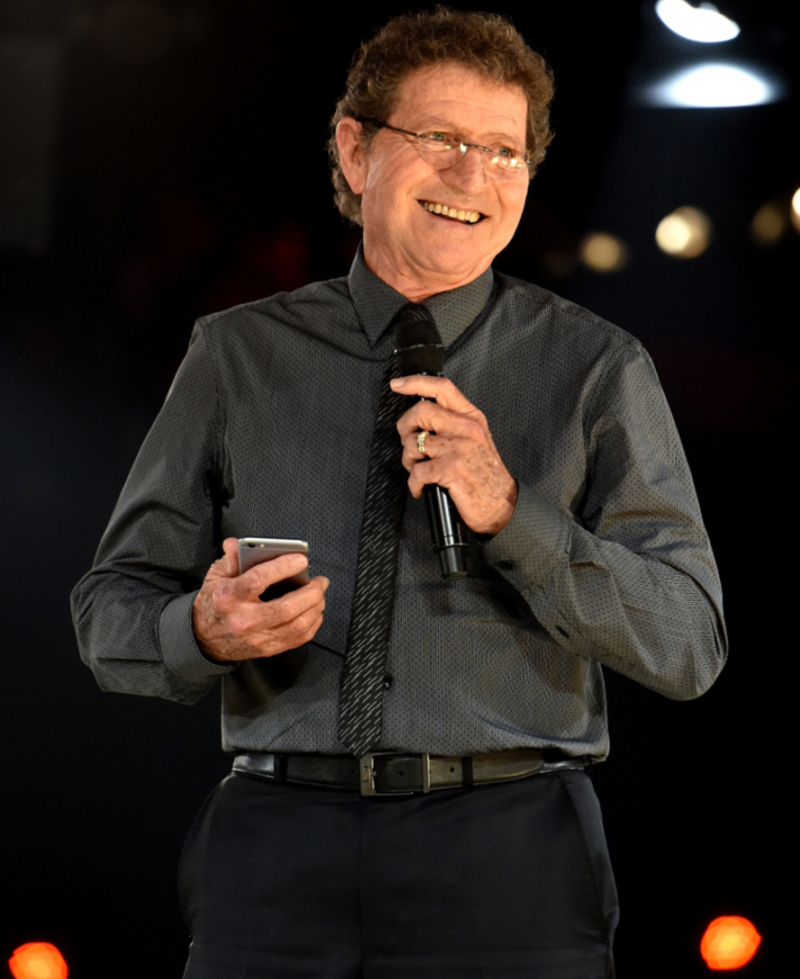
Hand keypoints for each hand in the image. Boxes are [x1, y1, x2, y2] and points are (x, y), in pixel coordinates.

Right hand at [192, 538, 329, 661]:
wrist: (205, 639)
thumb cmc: (215, 604)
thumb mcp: (215, 577)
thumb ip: (230, 559)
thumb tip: (236, 543)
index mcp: (229, 597)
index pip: (258, 580)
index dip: (282, 567)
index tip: (301, 559)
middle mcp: (244, 620)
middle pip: (285, 607)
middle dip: (310, 592)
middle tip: (320, 581)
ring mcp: (257, 637)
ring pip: (297, 624)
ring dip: (315, 607)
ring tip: (320, 593)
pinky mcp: (268, 648)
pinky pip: (298, 638)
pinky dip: (312, 623)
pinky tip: (315, 611)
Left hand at [391, 375, 517, 535]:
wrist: (503, 505)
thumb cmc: (486, 476)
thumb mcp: (476, 440)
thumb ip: (454, 424)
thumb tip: (422, 419)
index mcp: (471, 418)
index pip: (442, 388)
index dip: (415, 383)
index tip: (397, 385)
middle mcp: (466, 428)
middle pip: (420, 412)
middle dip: (404, 428)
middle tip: (409, 444)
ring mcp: (458, 448)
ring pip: (413, 443)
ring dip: (409, 461)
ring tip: (419, 470)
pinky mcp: (450, 469)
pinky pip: (416, 472)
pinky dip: (414, 484)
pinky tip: (423, 488)